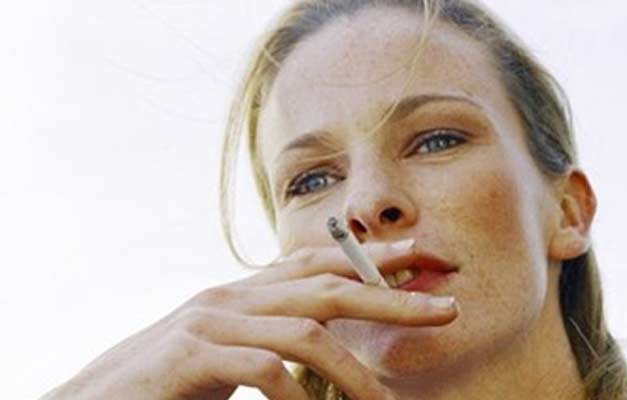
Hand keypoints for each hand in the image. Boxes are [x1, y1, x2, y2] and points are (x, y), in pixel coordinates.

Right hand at [41, 240, 456, 399]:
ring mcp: (212, 321)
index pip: (317, 262)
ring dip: (353, 372)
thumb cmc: (176, 378)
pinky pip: (264, 371)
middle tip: (446, 309)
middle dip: (389, 296)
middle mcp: (233, 295)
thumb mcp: (233, 348)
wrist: (103, 396)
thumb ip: (275, 336)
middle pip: (326, 286)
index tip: (421, 259)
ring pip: (304, 333)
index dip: (371, 259)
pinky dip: (297, 399)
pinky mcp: (194, 355)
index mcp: (245, 291)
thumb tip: (328, 342)